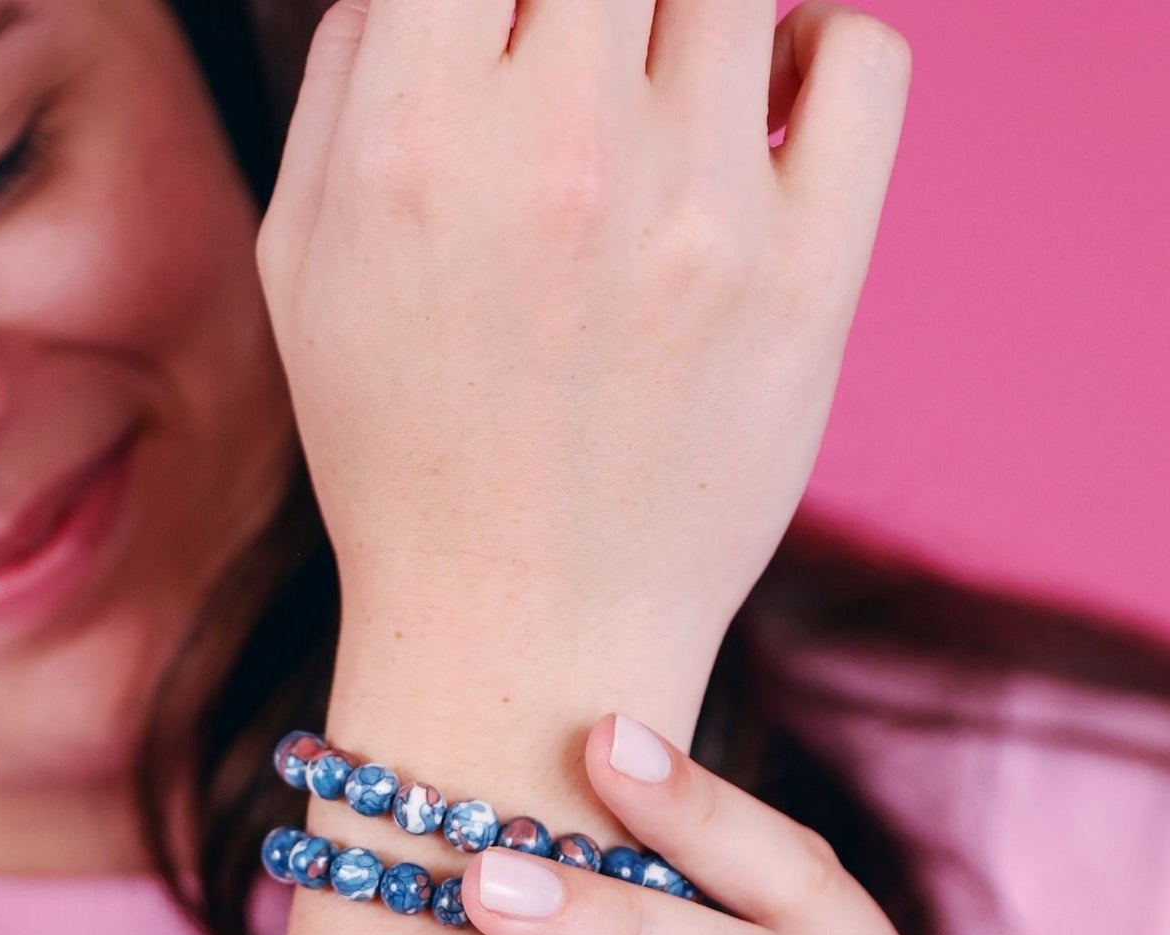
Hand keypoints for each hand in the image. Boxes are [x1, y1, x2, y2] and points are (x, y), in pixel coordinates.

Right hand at [257, 0, 911, 738]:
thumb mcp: (303, 260)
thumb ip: (353, 66)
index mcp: (417, 141)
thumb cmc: (400, 450)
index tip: (510, 20)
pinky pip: (866, 55)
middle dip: (591, 0)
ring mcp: (702, 213)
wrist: (522, 636)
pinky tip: (768, 100)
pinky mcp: (812, 275)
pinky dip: (824, 43)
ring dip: (689, 11)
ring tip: (661, 81)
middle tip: (584, 59)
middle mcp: (562, 155)